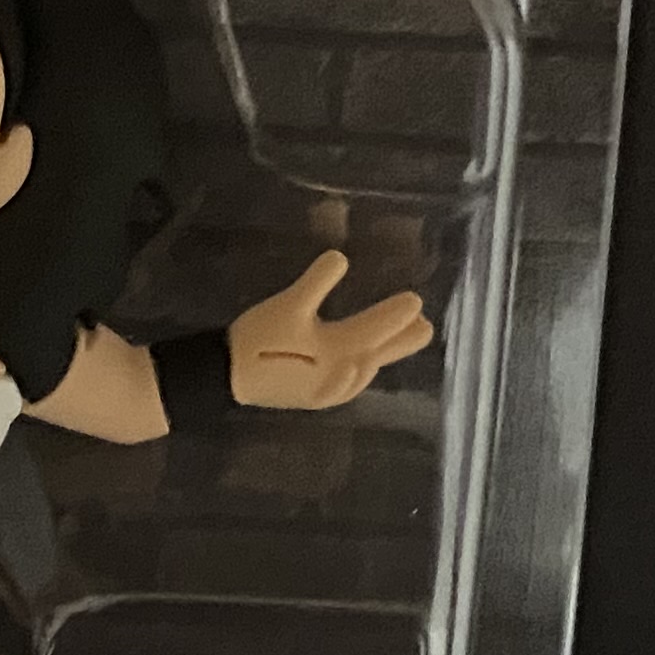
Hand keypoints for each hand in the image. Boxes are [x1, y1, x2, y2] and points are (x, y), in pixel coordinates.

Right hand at [226, 249, 433, 410]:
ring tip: (399, 341)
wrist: (227, 378)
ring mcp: (330, 390)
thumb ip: (317, 282)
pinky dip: (365, 369)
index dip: (396, 314)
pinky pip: (352, 382)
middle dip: (403, 340)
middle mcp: (342, 374)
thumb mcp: (288, 305)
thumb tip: (342, 257)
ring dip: (385, 354)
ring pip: (367, 370)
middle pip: (379, 354)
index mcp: (338, 350)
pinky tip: (363, 364)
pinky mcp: (317, 398)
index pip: (376, 329)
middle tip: (427, 328)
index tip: (417, 300)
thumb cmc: (259, 339)